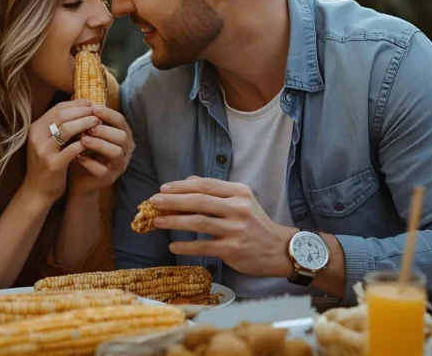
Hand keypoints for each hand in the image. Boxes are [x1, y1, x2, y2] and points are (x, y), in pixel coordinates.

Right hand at [24, 99, 99, 204]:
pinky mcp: (53, 164)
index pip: (57, 109)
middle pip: (62, 116)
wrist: (37, 190)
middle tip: (97, 111)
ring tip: (97, 122)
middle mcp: (36, 137)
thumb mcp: (47, 141)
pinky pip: (72, 149)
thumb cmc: (47, 163)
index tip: (90, 103)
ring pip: (66, 129)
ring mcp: (43, 151)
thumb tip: (78, 105)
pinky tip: (93, 141)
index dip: (75, 104)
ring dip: (84, 123)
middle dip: (82, 111)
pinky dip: (84, 143)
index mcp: (35, 128)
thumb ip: (58, 125)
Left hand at [68, 104, 134, 197]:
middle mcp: (125, 149)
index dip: (108, 113)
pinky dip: (91, 163)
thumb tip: (77, 96)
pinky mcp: (110, 178)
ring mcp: (119, 165)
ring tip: (83, 140)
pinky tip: (79, 158)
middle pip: (122, 136)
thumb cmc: (84, 151)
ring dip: (99, 144)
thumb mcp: (85, 132)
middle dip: (105, 129)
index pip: (120, 120)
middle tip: (89, 127)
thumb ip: (86, 118)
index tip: (93, 108)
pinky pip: (104, 170)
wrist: (78, 178)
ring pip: (116, 151)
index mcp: (121, 135)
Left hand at [150, 177, 297, 277]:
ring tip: (157, 221)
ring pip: (199, 222)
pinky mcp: (232, 249)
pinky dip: (186, 246)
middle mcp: (238, 208)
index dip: (182, 186)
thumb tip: (188, 181)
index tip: (163, 189)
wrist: (278, 249)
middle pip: (199, 201)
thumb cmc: (254, 223)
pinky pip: (203, 246)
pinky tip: (173, 245)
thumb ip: (216, 190)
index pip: (206, 185)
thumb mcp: (241, 200)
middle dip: (173, 201)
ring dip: (175, 221)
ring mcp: (235, 229)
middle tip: (154, 202)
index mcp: (239, 192)